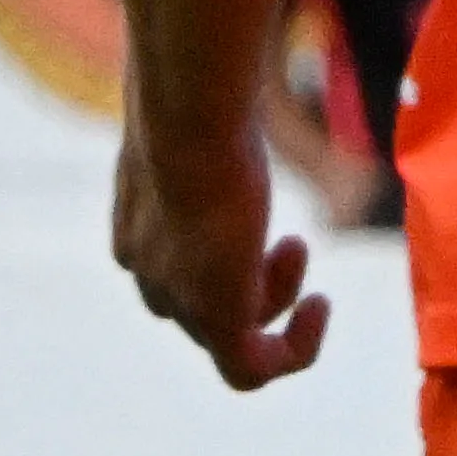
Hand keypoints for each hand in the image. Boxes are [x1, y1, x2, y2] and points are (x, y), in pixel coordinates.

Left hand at [114, 124, 322, 387]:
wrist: (187, 125)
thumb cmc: (197, 105)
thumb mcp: (200, 123)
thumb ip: (210, 129)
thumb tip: (228, 86)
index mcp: (136, 228)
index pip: (173, 267)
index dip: (227, 255)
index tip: (262, 224)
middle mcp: (148, 270)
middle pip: (200, 305)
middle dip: (253, 279)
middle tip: (291, 241)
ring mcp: (176, 299)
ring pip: (228, 338)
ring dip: (277, 303)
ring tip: (297, 248)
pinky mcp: (213, 320)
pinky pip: (249, 369)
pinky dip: (291, 350)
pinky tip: (319, 309)